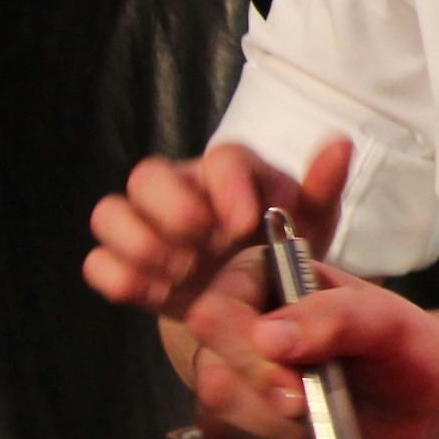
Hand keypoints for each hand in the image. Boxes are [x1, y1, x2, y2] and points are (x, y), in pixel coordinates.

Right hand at [84, 138, 351, 322]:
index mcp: (229, 171)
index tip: (245, 223)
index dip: (227, 186)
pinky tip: (156, 294)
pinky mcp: (126, 264)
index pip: (219, 157)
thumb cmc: (282, 244)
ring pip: (110, 212)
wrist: (255, 294)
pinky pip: (98, 263)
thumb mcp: (312, 220)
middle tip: (199, 245)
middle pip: (147, 175)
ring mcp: (146, 226)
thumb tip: (341, 143)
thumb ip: (323, 185)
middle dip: (170, 210)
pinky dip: (119, 278)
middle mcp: (180, 188)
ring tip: (179, 274)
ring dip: (139, 244)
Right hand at [187, 267, 438, 438]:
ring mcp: (237, 382)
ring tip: (322, 416)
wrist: (427, 398)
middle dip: (264, 402)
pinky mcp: (243, 430)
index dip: (246, 355)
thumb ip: (333, 317)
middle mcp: (240, 330)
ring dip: (274, 432)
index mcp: (264, 281)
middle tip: (311, 405)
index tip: (294, 382)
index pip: (214, 314)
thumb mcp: (386, 321)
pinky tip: (310, 438)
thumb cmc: (410, 346)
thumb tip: (266, 336)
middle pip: (209, 373)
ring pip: (214, 420)